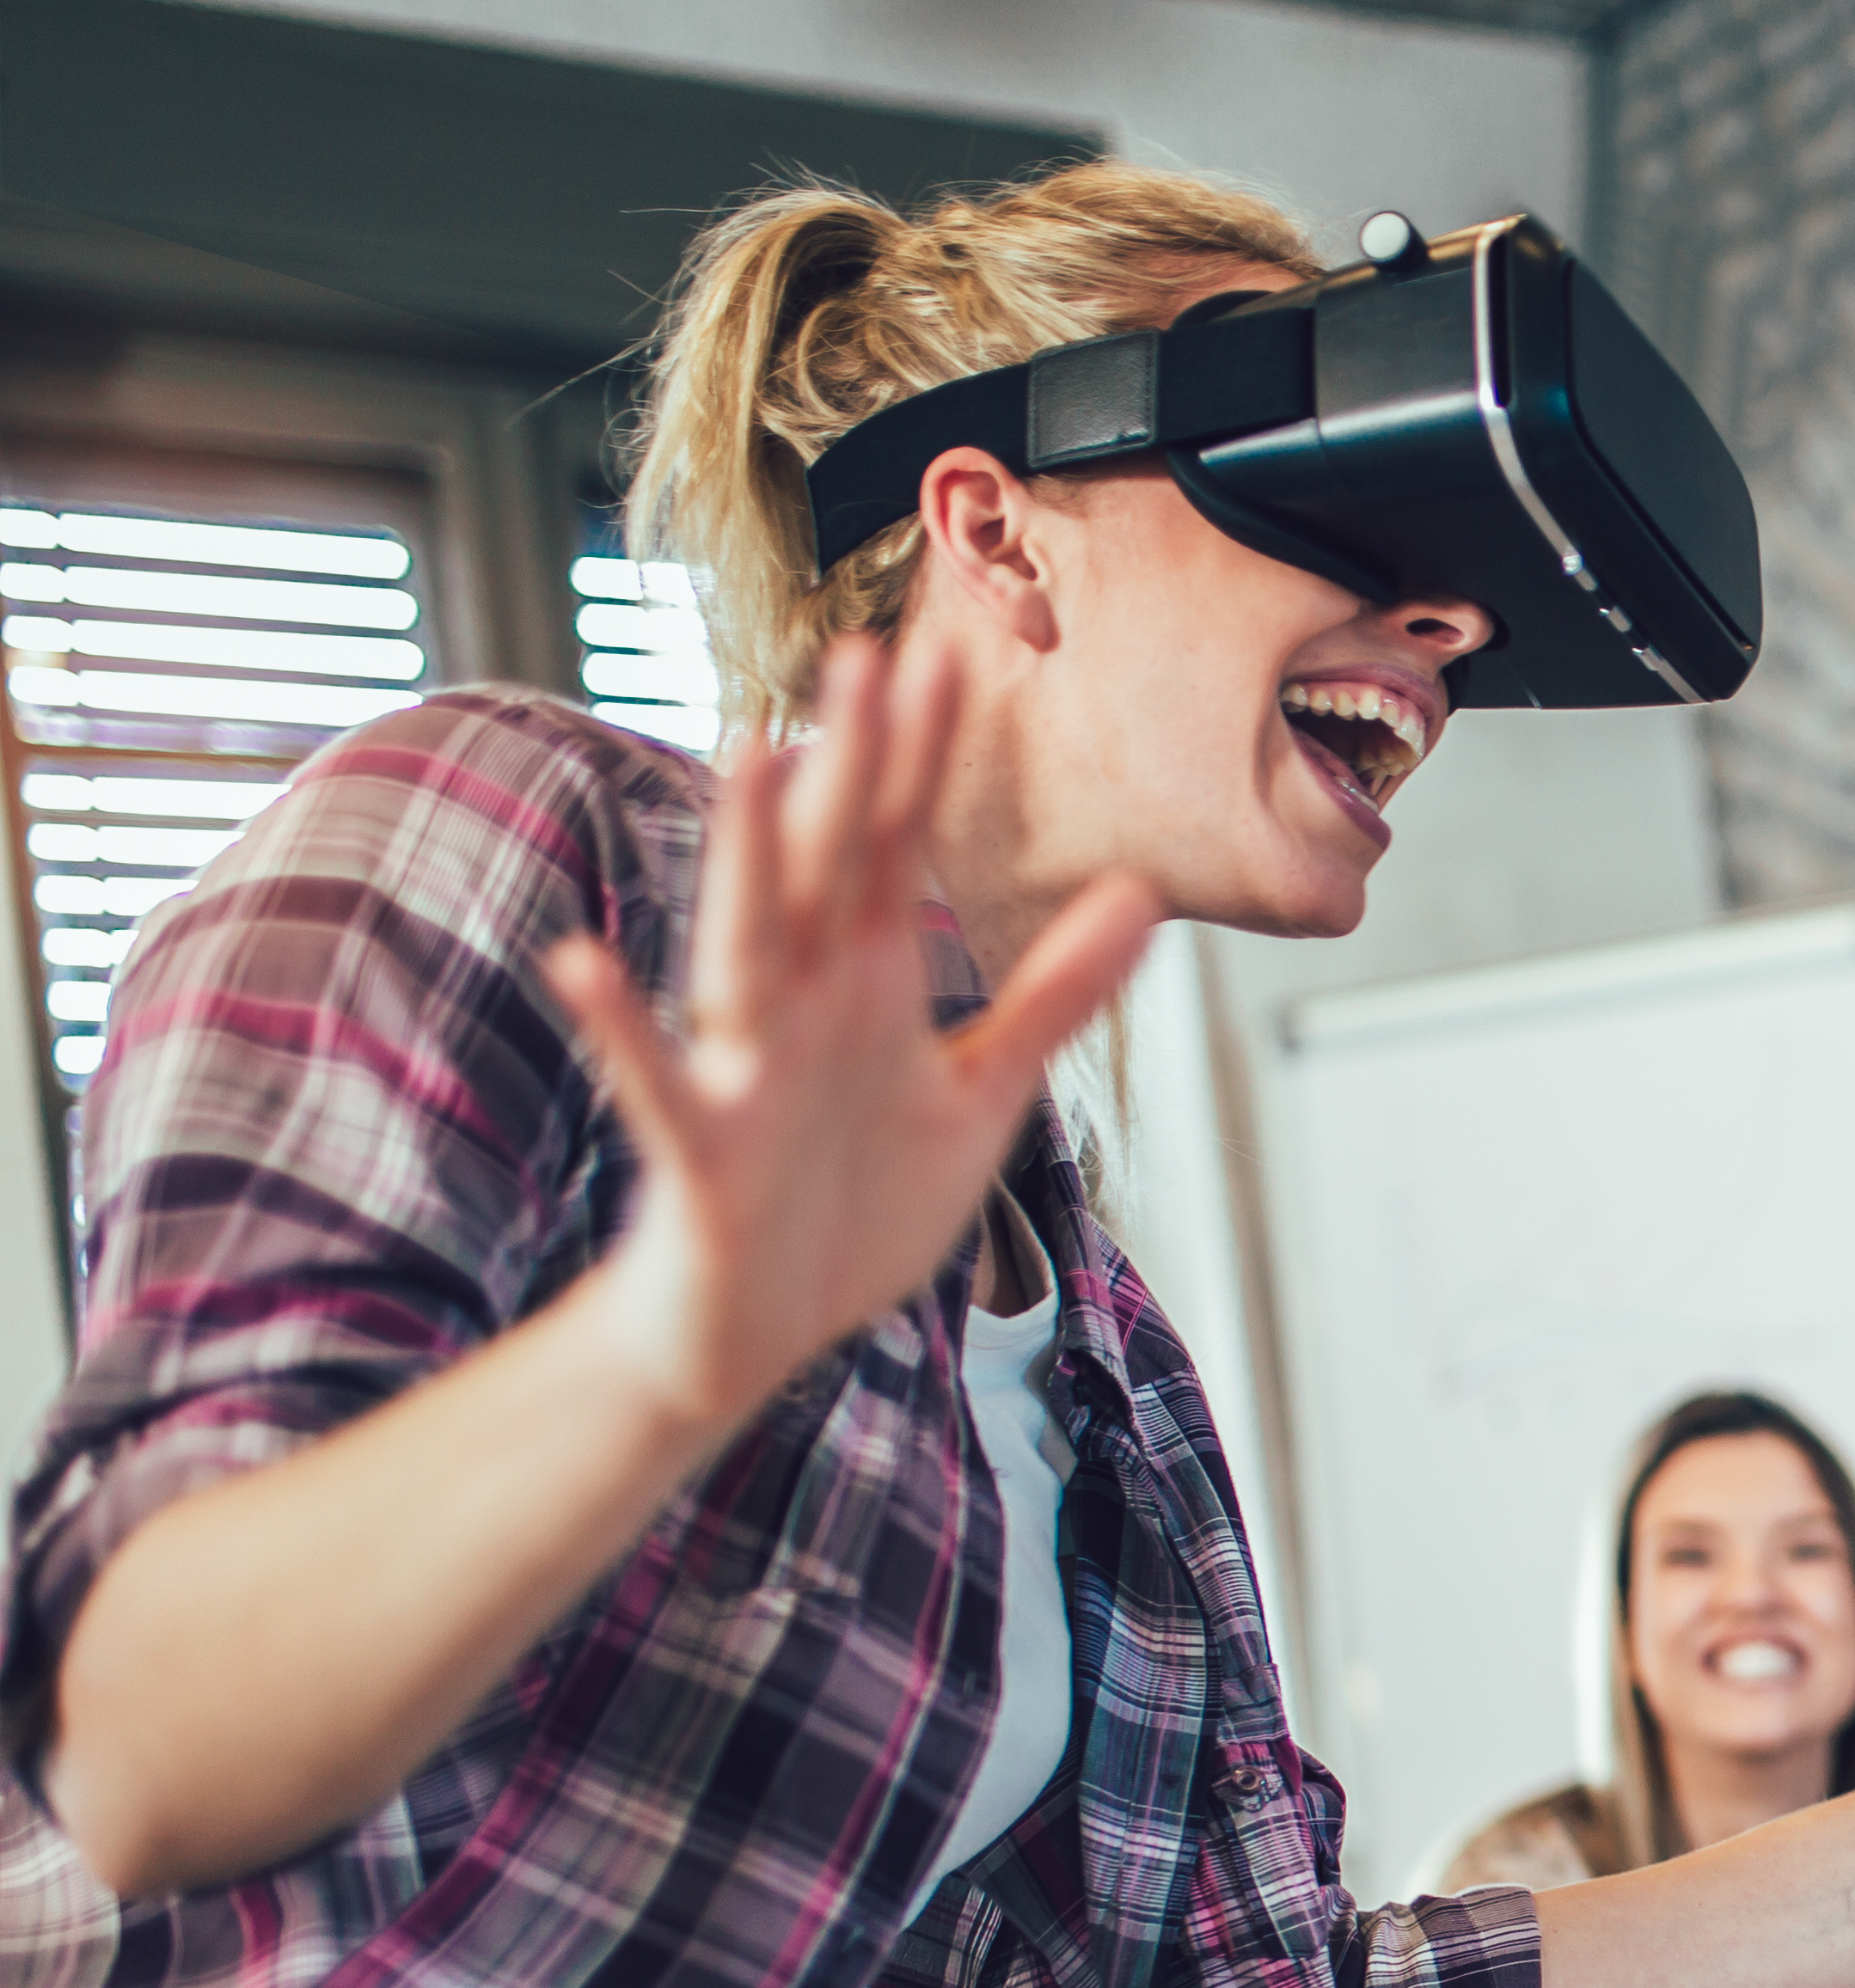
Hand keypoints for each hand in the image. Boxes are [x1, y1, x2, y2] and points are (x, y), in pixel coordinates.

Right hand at [549, 632, 1159, 1427]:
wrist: (759, 1332)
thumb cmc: (852, 1207)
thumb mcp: (982, 1096)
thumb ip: (1052, 996)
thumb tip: (1140, 899)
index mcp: (866, 987)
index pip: (897, 851)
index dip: (922, 764)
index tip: (948, 662)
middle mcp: (800, 1005)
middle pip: (832, 868)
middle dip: (852, 770)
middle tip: (866, 655)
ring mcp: (743, 1070)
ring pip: (745, 943)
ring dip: (750, 854)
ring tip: (748, 752)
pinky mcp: (700, 1151)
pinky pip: (653, 1082)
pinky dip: (621, 1026)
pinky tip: (581, 963)